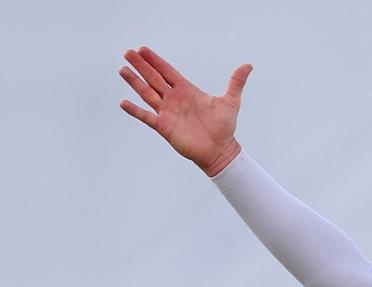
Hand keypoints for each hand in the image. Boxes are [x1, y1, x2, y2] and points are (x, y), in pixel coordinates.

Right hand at [118, 46, 252, 176]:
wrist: (220, 150)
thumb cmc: (224, 127)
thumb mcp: (231, 101)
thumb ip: (236, 82)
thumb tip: (248, 65)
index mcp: (187, 90)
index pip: (167, 72)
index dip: (155, 61)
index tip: (143, 49)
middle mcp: (174, 99)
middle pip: (153, 79)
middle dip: (141, 66)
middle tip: (127, 52)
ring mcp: (167, 112)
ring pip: (147, 94)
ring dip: (134, 82)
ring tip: (123, 70)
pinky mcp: (164, 127)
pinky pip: (146, 117)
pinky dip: (135, 110)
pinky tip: (123, 102)